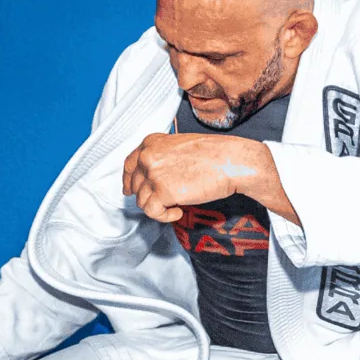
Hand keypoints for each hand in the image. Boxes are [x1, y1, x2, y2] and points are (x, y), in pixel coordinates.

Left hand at [123, 133, 255, 223]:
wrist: (230, 161)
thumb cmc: (213, 154)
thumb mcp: (179, 146)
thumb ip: (161, 157)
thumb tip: (152, 178)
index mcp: (151, 143)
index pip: (129, 164)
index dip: (128, 180)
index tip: (129, 190)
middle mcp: (148, 157)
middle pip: (135, 185)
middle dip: (147, 196)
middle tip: (162, 202)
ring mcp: (154, 174)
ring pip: (142, 201)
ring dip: (158, 207)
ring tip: (176, 206)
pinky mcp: (164, 192)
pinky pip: (152, 212)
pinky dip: (164, 216)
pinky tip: (178, 212)